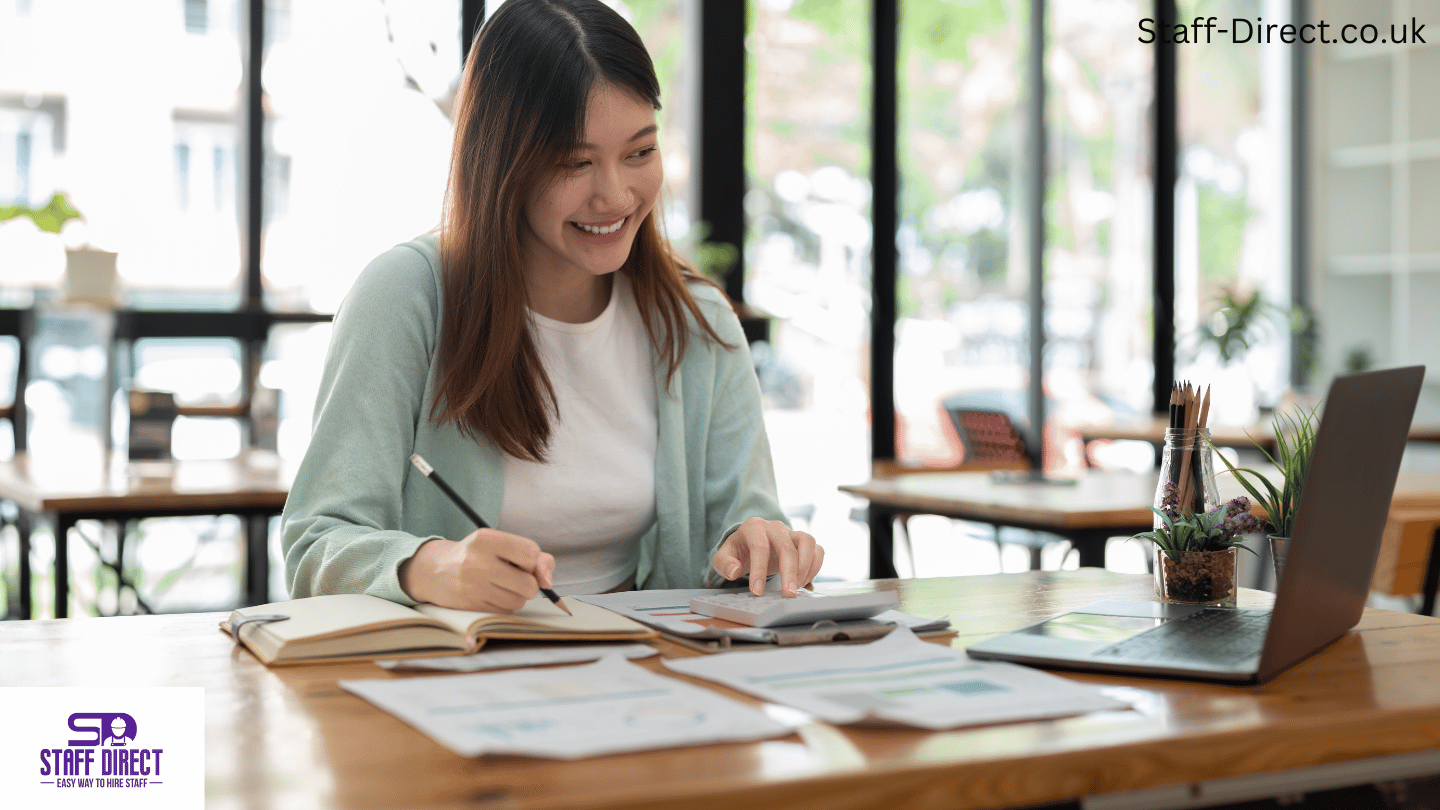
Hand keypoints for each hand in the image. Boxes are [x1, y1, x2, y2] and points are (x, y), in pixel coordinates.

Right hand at [399, 528, 555, 612]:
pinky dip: (504, 606)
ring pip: (519, 601)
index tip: (522, 562)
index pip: (531, 553)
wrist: (436, 571)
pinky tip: (490, 595)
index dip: (533, 562)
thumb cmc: (478, 556)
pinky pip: (505, 612)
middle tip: (514, 577)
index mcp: (486, 538)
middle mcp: (477, 561)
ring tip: (500, 585)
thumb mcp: (501, 545)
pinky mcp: (469, 605)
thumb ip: (535, 557)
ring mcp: (472, 585)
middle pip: (529, 584)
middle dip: (528, 584)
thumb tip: (548, 582)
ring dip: (516, 596)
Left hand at [710, 517, 823, 596]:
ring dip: (805, 566)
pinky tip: (804, 582)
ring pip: (807, 542)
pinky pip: (817, 549)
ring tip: (796, 587)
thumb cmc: (738, 552)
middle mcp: (775, 526)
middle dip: (789, 572)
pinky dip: (815, 566)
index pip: (760, 547)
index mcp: (753, 527)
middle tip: (788, 594)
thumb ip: (724, 564)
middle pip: (786, 546)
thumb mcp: (723, 558)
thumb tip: (733, 572)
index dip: (759, 570)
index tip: (757, 592)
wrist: (749, 545)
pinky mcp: (803, 541)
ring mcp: (791, 532)